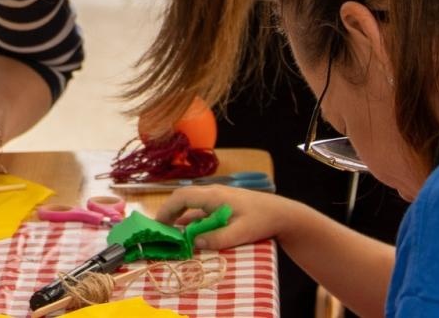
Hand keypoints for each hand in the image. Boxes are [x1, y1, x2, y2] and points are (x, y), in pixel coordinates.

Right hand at [156, 185, 306, 250]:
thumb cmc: (261, 220)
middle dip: (169, 214)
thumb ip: (217, 238)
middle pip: (183, 199)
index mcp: (213, 196)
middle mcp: (212, 194)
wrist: (281, 214)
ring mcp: (217, 199)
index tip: (157, 224)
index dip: (167, 209)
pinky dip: (193, 222)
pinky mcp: (222, 206)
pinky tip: (191, 235)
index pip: (182, 197)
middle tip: (159, 231)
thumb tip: (194, 243)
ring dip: (181, 220)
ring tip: (172, 237)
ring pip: (192, 206)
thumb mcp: (240, 233)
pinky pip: (201, 212)